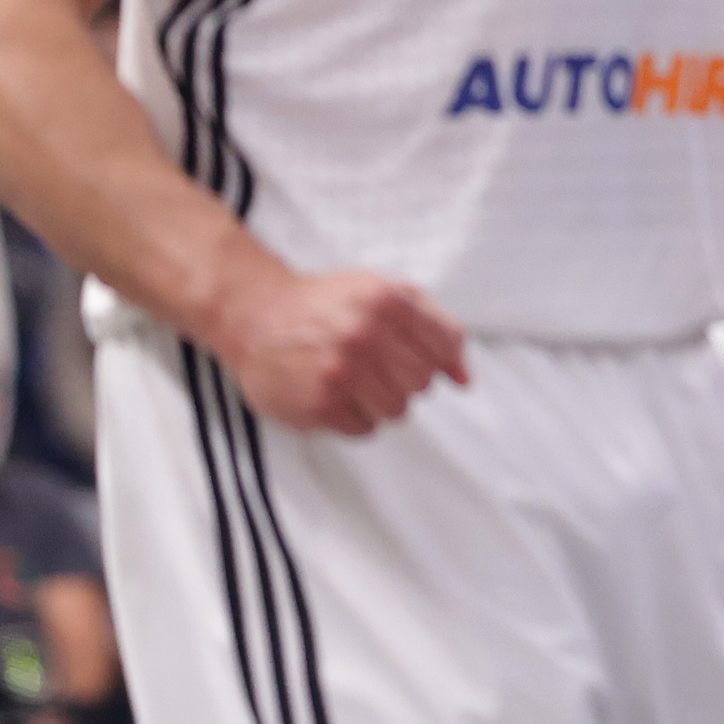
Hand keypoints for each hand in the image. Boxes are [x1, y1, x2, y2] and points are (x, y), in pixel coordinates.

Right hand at [211, 269, 467, 434]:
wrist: (258, 317)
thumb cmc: (327, 305)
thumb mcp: (387, 294)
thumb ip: (436, 327)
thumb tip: (464, 379)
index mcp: (388, 301)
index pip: (446, 345)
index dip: (436, 355)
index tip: (415, 353)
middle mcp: (365, 335)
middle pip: (422, 383)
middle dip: (406, 378)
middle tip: (377, 365)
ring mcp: (340, 372)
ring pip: (397, 411)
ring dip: (381, 401)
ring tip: (355, 380)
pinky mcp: (318, 405)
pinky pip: (365, 429)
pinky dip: (356, 418)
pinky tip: (336, 394)